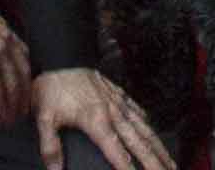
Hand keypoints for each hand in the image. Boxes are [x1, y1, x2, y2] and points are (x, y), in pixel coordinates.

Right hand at [0, 0, 31, 130]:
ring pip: (11, 86)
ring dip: (12, 107)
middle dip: (23, 95)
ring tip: (10, 122)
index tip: (24, 86)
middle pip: (22, 74)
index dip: (25, 74)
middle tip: (22, 112)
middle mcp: (6, 41)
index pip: (23, 56)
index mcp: (5, 30)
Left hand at [32, 66, 175, 169]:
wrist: (63, 55)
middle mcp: (113, 113)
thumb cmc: (53, 86)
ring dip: (159, 147)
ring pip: (144, 128)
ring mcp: (119, 103)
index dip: (128, 168)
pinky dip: (148, 125)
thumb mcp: (44, 117)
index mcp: (97, 121)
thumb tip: (55, 169)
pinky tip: (154, 134)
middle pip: (139, 142)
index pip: (117, 152)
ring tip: (170, 162)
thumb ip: (50, 146)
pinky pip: (138, 111)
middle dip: (155, 161)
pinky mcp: (118, 94)